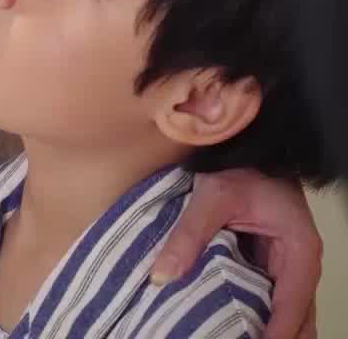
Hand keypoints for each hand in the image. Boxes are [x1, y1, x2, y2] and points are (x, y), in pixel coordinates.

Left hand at [150, 168, 320, 338]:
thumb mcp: (214, 195)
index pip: (291, 310)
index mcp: (299, 251)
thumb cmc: (239, 164)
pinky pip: (270, 300)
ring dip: (265, 329)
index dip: (275, 336)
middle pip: (297, 320)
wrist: (246, 142)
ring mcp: (288, 265)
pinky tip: (236, 328)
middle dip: (275, 337)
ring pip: (285, 313)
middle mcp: (301, 263)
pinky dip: (259, 317)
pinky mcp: (272, 263)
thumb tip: (160, 276)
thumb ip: (189, 234)